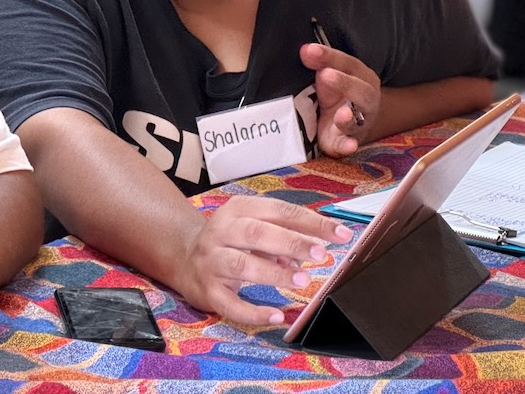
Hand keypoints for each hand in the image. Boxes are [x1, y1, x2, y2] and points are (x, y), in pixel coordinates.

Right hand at [176, 196, 352, 324]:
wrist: (184, 257)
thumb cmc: (230, 241)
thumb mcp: (254, 228)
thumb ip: (283, 236)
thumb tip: (310, 251)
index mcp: (238, 210)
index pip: (279, 211)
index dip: (311, 222)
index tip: (340, 234)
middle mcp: (221, 231)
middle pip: (257, 233)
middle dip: (291, 242)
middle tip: (320, 255)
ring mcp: (212, 260)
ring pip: (242, 265)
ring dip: (274, 272)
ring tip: (301, 280)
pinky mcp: (206, 289)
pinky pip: (229, 303)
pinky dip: (253, 311)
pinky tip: (275, 315)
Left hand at [299, 42, 380, 156]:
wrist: (354, 123)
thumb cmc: (338, 94)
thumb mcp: (331, 76)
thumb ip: (320, 63)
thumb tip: (305, 50)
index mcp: (362, 78)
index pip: (348, 64)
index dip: (330, 56)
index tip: (310, 51)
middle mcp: (365, 100)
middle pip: (361, 91)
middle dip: (344, 83)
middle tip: (325, 74)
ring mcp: (358, 123)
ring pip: (357, 120)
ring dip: (348, 117)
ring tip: (342, 113)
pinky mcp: (346, 142)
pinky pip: (349, 145)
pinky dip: (348, 145)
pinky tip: (349, 145)